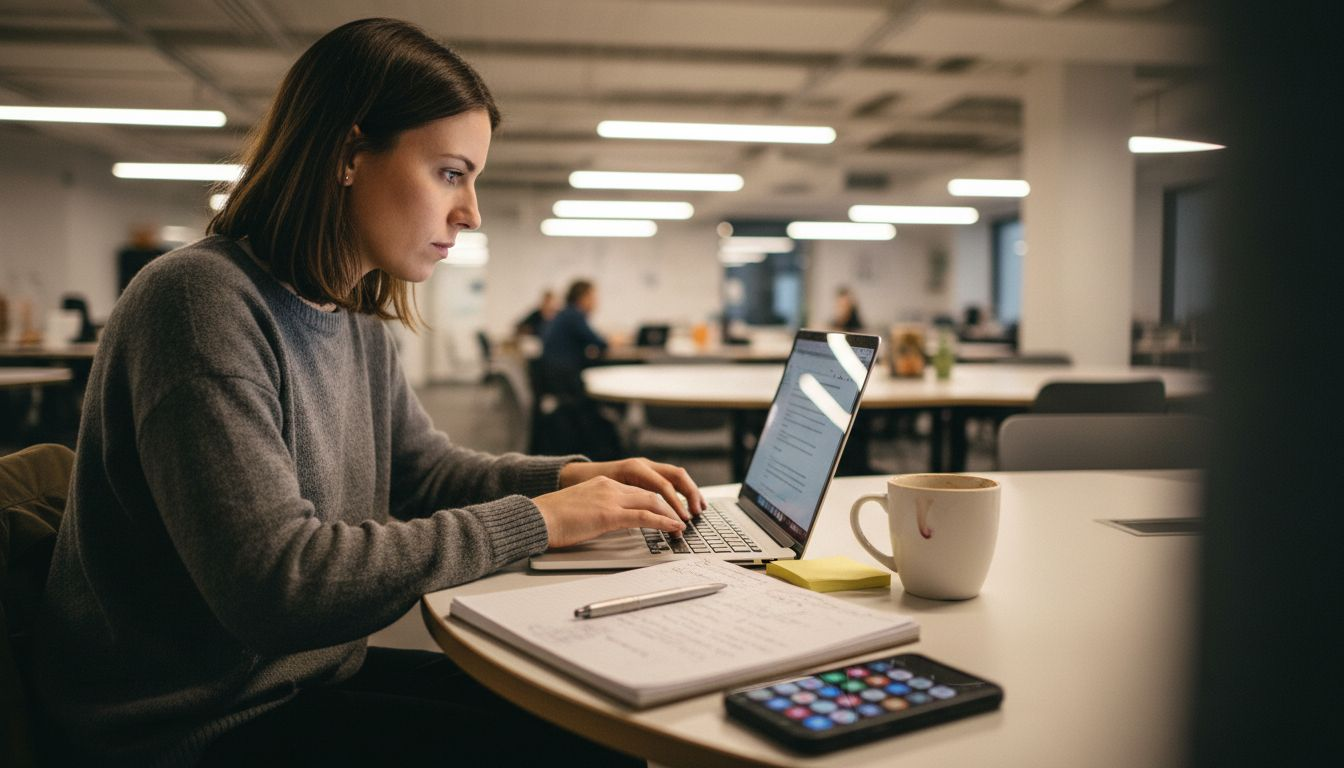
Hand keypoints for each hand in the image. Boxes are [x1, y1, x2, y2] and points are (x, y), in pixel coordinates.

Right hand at [558, 458, 705, 518]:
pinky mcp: (608, 514)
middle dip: (673, 505)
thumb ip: (601, 512)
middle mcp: (610, 487)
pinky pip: (644, 516)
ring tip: (683, 526)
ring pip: (652, 501)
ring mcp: (610, 499)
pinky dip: (663, 522)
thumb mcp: (583, 509)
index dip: (660, 500)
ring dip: (672, 514)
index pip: (640, 489)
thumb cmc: (553, 519)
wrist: (536, 518)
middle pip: (652, 492)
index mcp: (604, 484)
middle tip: (685, 518)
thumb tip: (616, 524)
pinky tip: (673, 528)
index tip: (672, 511)